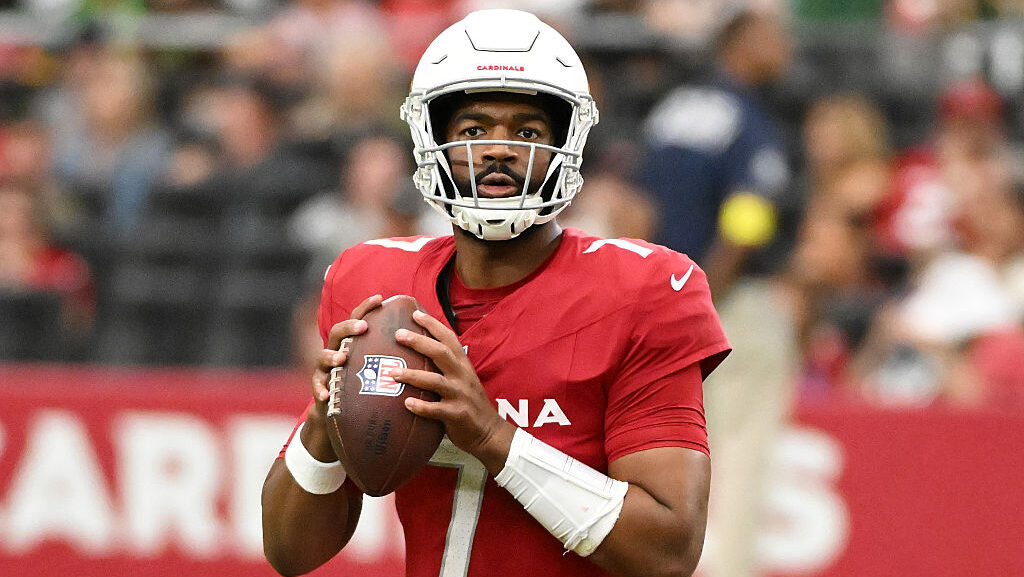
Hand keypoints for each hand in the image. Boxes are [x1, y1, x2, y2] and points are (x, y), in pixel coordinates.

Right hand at [303, 294, 382, 460]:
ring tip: (341, 359)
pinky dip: (319, 390)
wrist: (342, 413)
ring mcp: (326, 369)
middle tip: (363, 327)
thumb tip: (428, 343)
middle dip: (349, 327)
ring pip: (322, 356)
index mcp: (354, 343)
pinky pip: (317, 387)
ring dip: (331, 356)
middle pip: (338, 332)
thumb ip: (397, 355)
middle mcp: (337, 351)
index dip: (366, 307)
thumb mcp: (381, 369)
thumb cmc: (368, 387)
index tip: (380, 298)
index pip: (358, 319)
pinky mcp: (320, 387)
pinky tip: (325, 396)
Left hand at [394, 309, 515, 474]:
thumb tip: (420, 352)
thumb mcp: (462, 379)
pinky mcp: (456, 415)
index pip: (449, 338)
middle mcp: (462, 376)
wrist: (489, 432)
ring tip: (392, 373)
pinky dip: (421, 406)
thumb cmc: (469, 404)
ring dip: (412, 376)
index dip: (433, 325)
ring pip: (435, 381)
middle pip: (441, 353)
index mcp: (463, 365)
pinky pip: (436, 410)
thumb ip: (445, 367)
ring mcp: (460, 395)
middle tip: (398, 334)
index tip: (415, 313)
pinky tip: (406, 403)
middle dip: (419, 342)